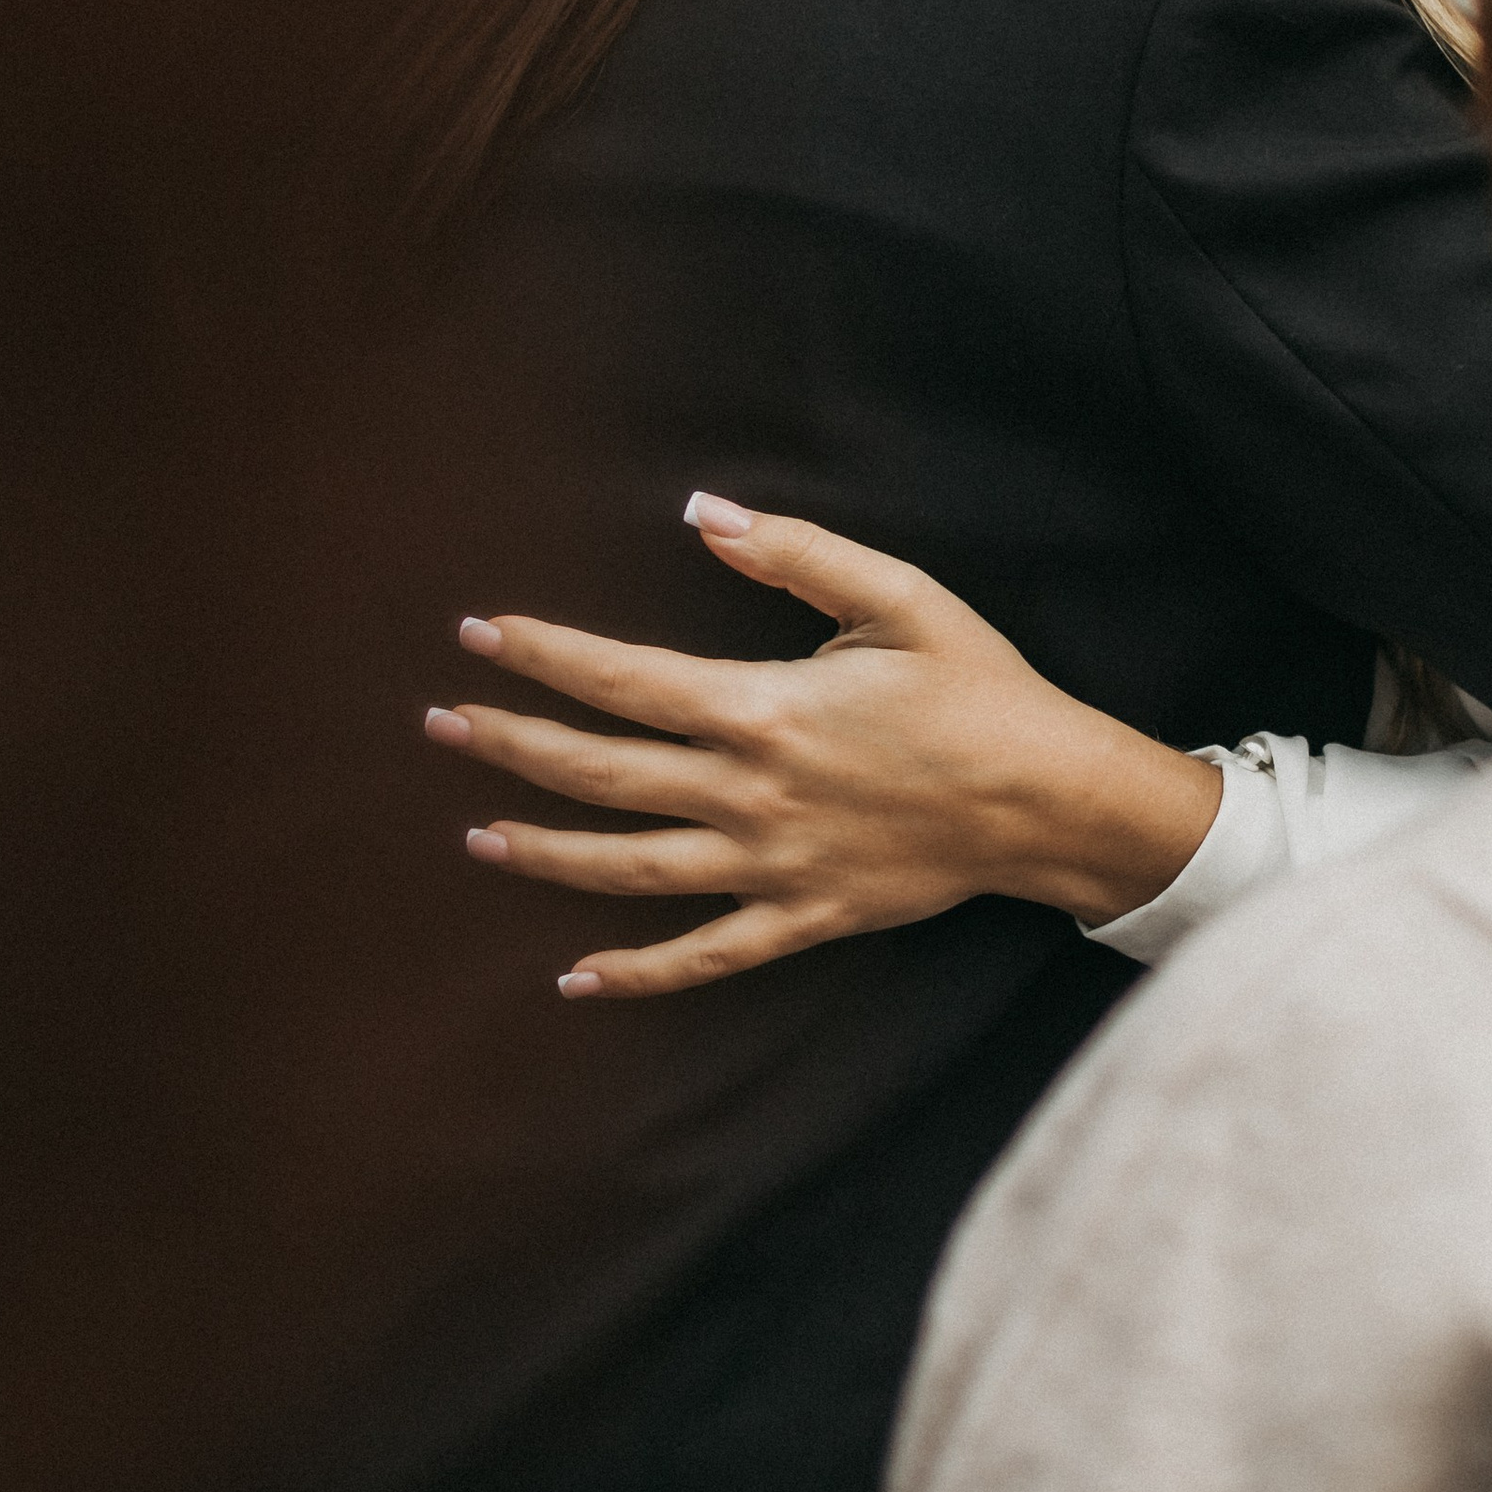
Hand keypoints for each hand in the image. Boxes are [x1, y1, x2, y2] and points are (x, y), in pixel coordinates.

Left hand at [422, 496, 1222, 999]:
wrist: (1049, 799)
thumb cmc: (976, 689)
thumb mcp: (898, 596)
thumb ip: (793, 554)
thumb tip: (701, 512)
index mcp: (765, 707)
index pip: (623, 681)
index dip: (544, 655)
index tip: (478, 633)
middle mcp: (751, 794)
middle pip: (604, 774)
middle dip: (513, 745)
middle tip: (442, 722)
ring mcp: (772, 866)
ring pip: (632, 869)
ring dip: (547, 852)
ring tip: (478, 834)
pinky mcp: (803, 917)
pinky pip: (705, 955)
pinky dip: (638, 974)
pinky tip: (577, 979)